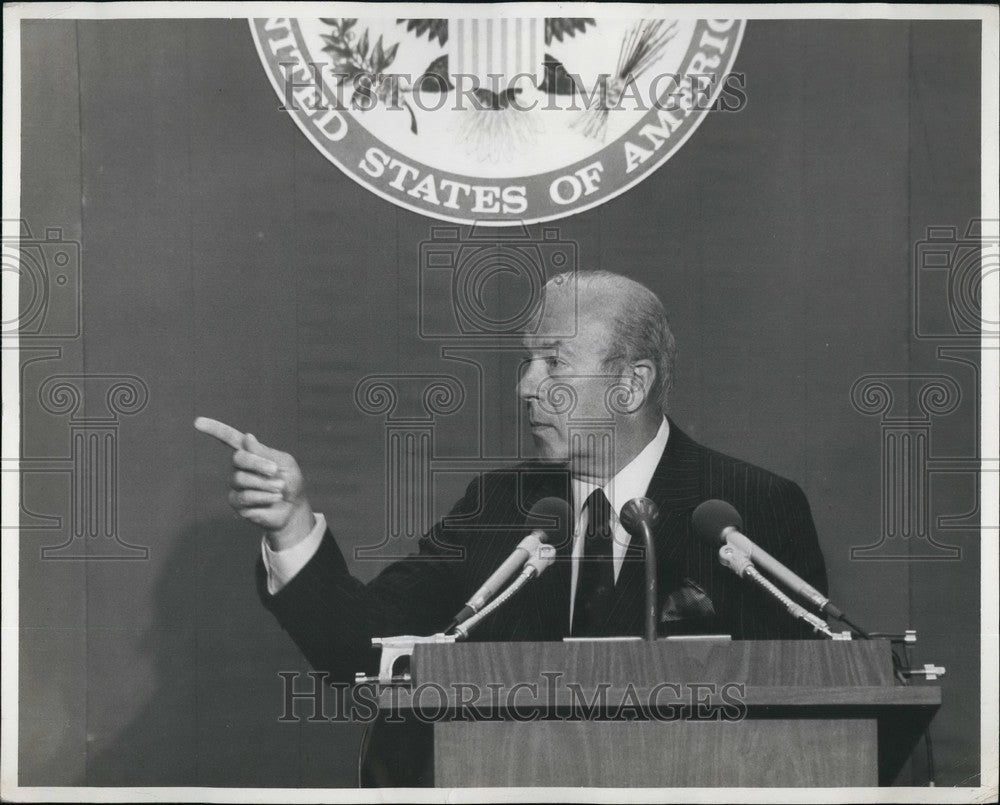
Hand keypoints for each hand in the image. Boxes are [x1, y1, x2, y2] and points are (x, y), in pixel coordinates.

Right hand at [194, 416, 314, 550]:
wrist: (293, 507)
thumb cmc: (290, 481)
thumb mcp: (284, 463)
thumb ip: (265, 453)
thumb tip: (247, 436)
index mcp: (251, 453)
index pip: (229, 438)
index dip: (214, 429)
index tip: (197, 422)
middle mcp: (239, 467)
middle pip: (238, 458)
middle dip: (258, 464)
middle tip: (275, 471)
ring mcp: (236, 485)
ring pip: (241, 479)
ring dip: (265, 484)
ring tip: (279, 488)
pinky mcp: (236, 502)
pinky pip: (245, 497)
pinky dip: (263, 497)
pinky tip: (273, 499)